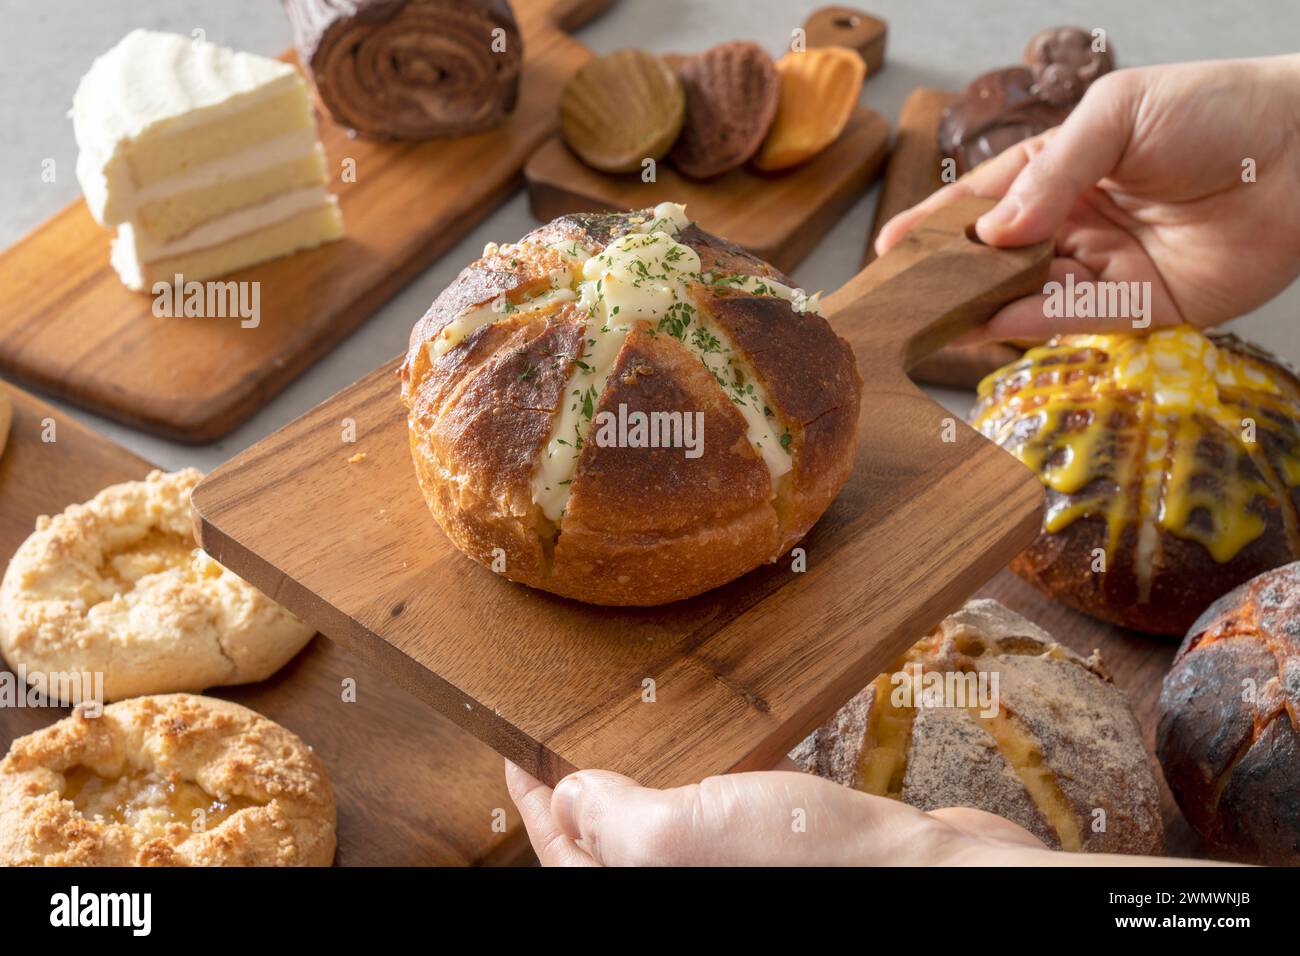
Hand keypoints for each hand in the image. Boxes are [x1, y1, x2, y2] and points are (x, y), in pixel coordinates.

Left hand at [506, 759, 1159, 866]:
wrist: (932, 873)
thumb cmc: (811, 860)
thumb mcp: (683, 834)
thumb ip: (614, 819)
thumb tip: (573, 798)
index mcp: (651, 892)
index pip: (567, 854)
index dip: (535, 803)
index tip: (514, 752)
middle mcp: (687, 886)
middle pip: (610, 848)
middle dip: (582, 797)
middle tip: (561, 736)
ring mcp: (733, 869)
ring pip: (663, 831)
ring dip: (638, 786)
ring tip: (620, 734)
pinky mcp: (779, 848)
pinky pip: (716, 816)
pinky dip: (698, 782)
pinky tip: (703, 745)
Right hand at [877, 55, 1299, 343]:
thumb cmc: (1218, 109)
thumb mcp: (1117, 114)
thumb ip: (1051, 173)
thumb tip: (992, 232)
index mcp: (1065, 170)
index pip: (985, 201)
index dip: (936, 225)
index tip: (889, 250)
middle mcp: (1080, 223)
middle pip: (1001, 257)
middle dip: (952, 275)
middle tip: (904, 295)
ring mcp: (1110, 267)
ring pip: (1033, 293)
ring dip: (986, 304)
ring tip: (938, 313)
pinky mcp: (1147, 308)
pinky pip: (1083, 319)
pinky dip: (1038, 322)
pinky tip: (997, 320)